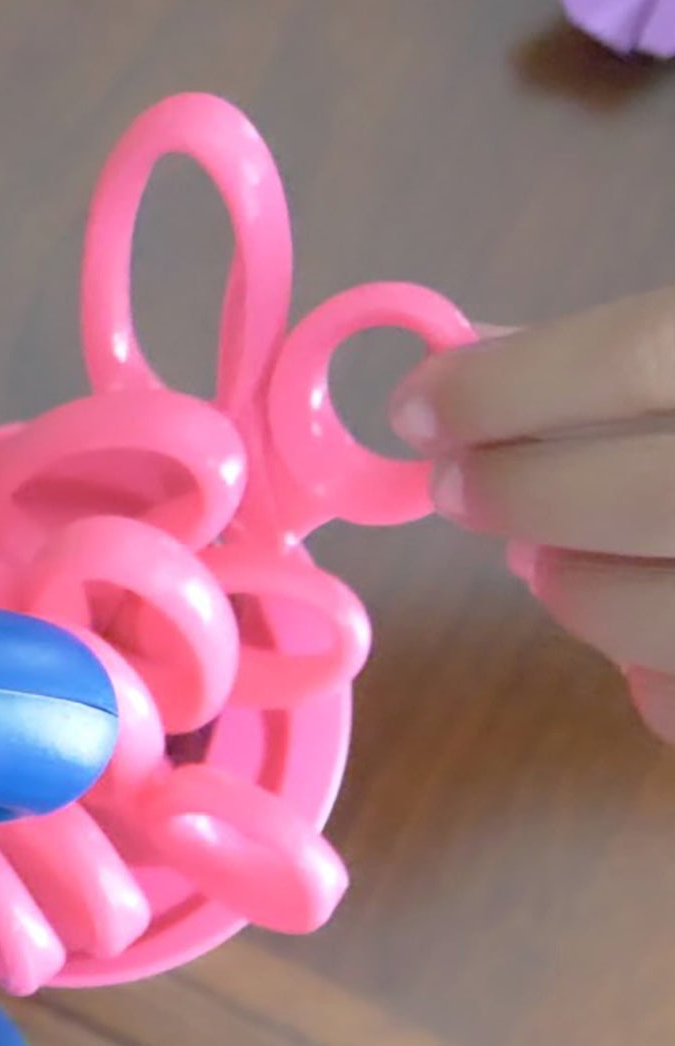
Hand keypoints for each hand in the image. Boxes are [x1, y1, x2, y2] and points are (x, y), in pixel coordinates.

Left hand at [389, 290, 674, 740]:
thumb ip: (610, 357)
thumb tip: (455, 354)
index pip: (638, 361)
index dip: (509, 387)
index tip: (418, 407)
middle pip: (643, 495)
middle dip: (526, 492)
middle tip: (459, 488)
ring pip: (656, 615)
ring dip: (575, 583)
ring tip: (548, 554)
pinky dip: (642, 668)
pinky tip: (643, 619)